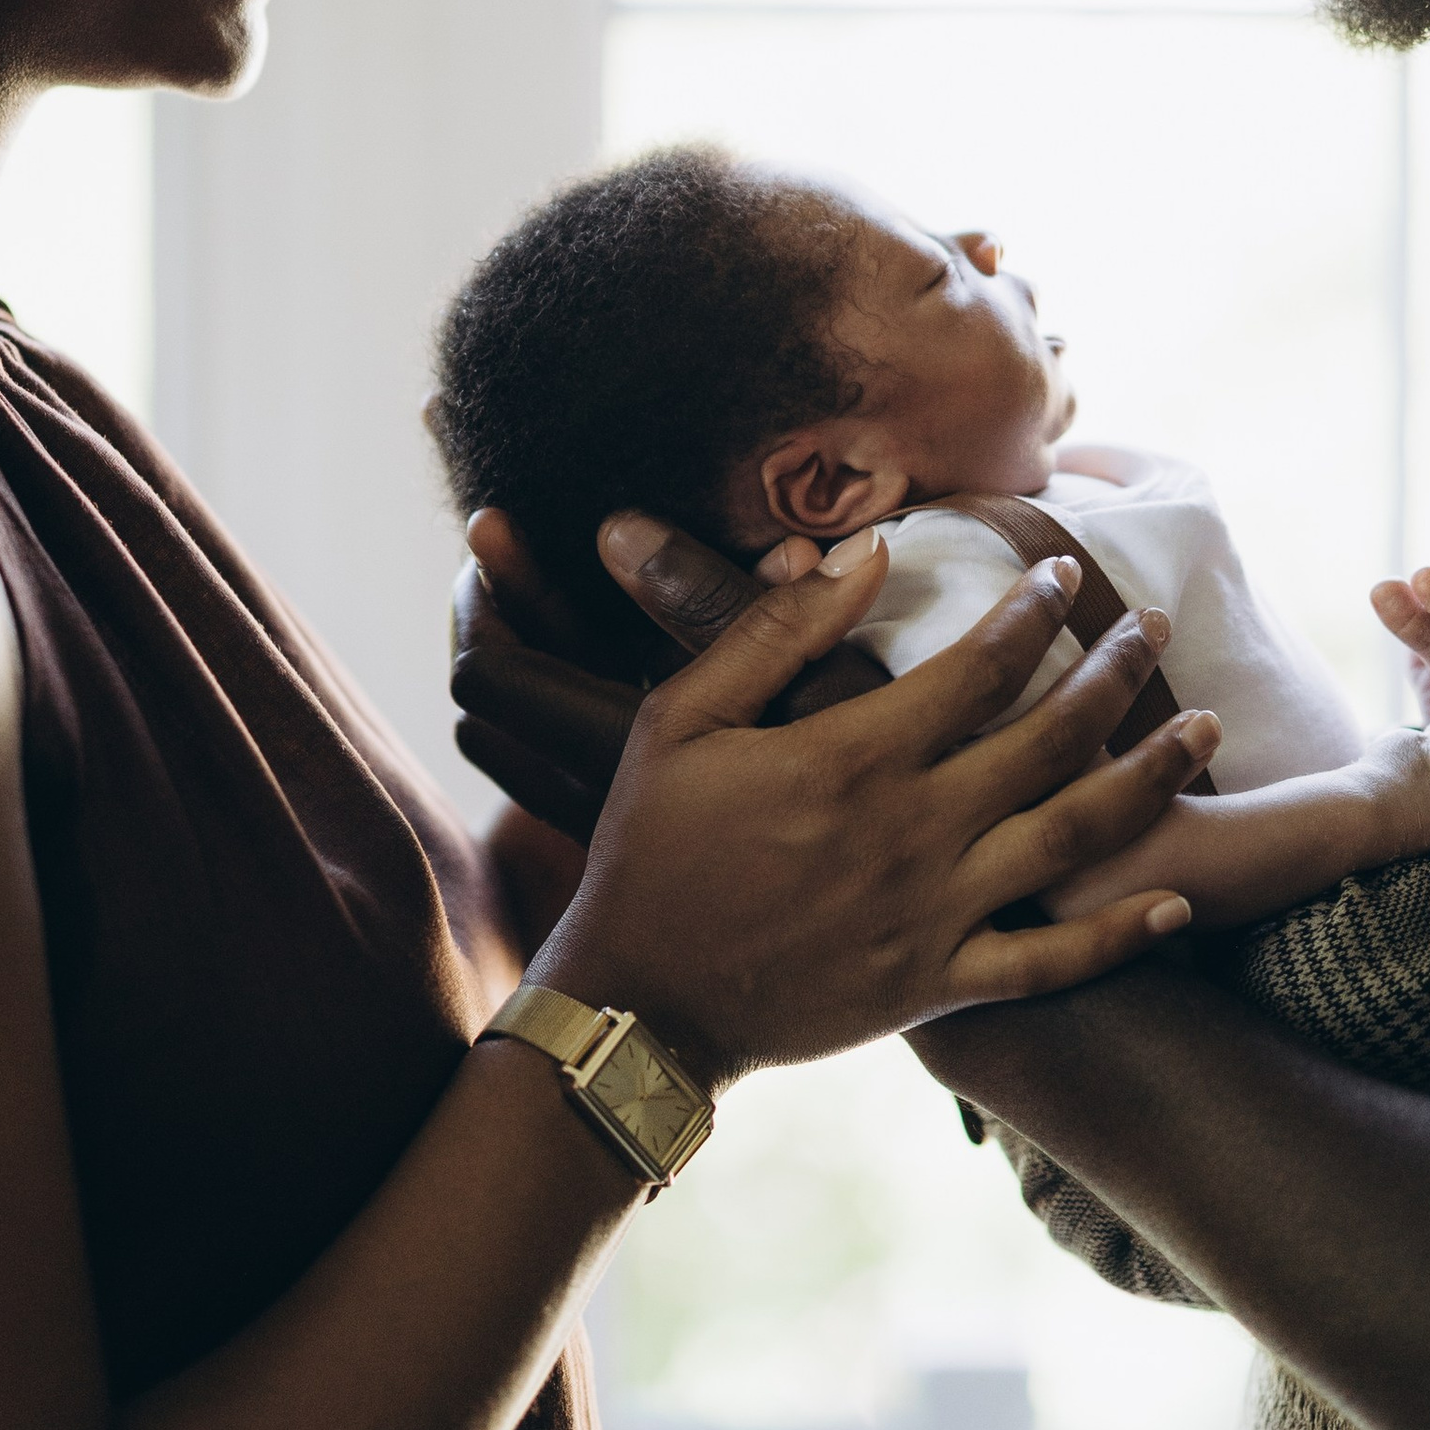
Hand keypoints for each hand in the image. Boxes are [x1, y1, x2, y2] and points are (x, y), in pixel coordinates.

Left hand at [448, 507, 885, 835]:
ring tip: (558, 601)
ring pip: (531, 749)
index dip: (484, 597)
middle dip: (503, 621)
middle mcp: (604, 807)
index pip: (494, 676)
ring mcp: (631, 836)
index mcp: (621, 756)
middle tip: (506, 554)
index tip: (498, 526)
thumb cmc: (887, 786)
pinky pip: (576, 768)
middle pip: (496, 713)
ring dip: (538, 668)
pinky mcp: (668, 847)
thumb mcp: (806, 676)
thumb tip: (611, 529)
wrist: (946, 902)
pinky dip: (579, 706)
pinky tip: (629, 660)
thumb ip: (709, 602)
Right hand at [527, 531, 1214, 1089]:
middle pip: (1051, 738)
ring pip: (1076, 837)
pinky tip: (1174, 900)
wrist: (639, 1002)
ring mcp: (936, 914)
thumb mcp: (681, 720)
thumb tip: (859, 553)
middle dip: (1114, 672)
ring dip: (1151, 777)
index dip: (1032, 610)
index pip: (979, 664)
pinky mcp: (938, 987)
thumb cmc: (650, 851)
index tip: (1064, 572)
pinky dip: (1119, 934)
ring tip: (1204, 726)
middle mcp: (915, 831)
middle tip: (1155, 627)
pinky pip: (1049, 962)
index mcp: (855, 757)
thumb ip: (774, 634)